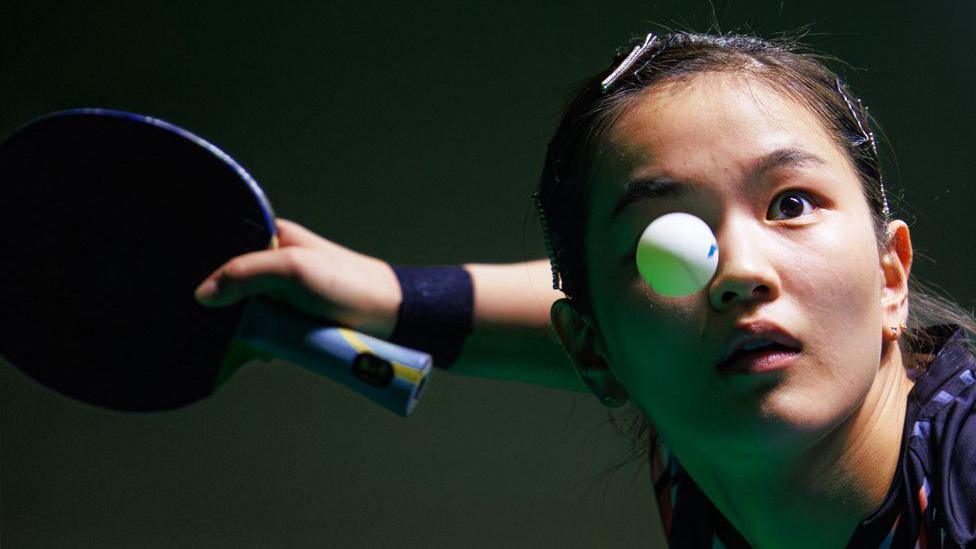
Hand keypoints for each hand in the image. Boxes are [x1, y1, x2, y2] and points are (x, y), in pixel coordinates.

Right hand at [194, 219, 400, 337]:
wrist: (387, 316)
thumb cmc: (348, 283)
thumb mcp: (293, 270)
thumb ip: (246, 274)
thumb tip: (203, 294)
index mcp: (272, 237)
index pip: (225, 248)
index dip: (209, 268)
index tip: (197, 293)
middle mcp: (273, 262)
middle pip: (230, 284)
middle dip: (222, 304)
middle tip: (213, 321)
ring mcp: (280, 293)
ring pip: (242, 311)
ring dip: (238, 327)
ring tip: (231, 340)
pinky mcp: (288, 318)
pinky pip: (260, 329)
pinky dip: (255, 341)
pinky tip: (253, 350)